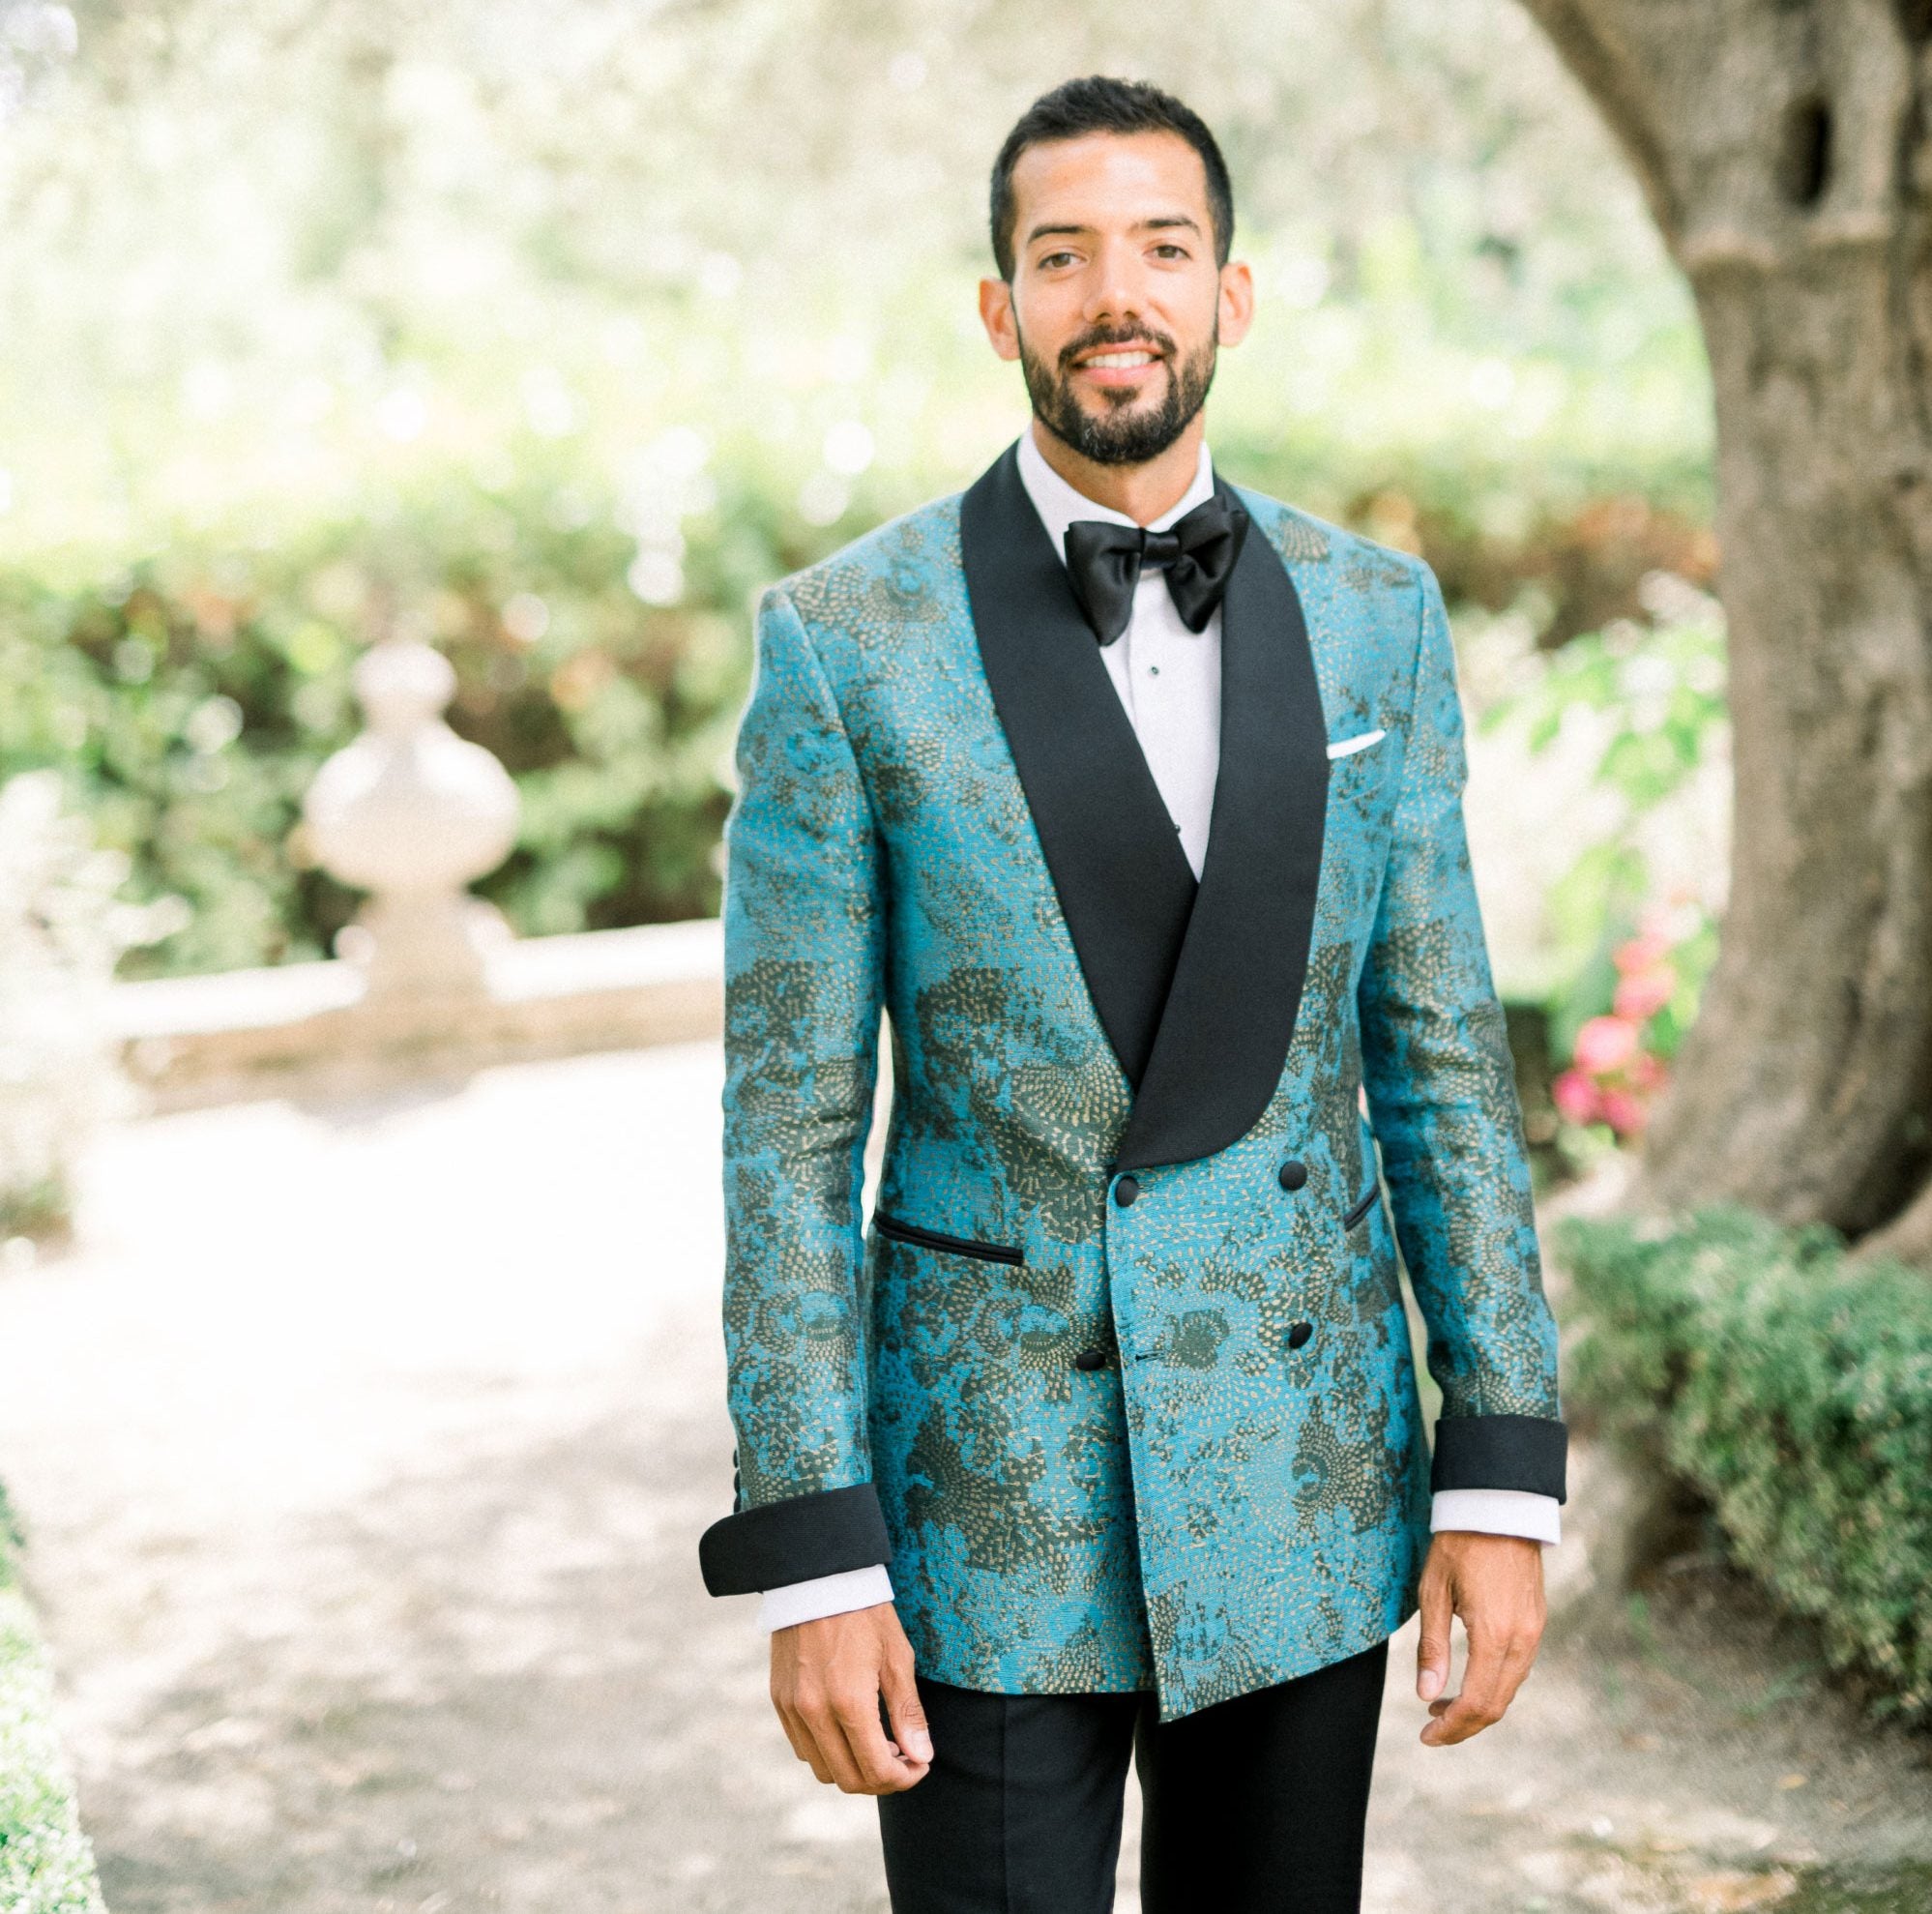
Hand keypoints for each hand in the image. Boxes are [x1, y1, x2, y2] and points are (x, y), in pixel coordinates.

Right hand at [770, 1601, 932, 1793]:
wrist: (817, 1578)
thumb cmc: (864, 1613)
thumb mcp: (896, 1656)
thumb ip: (908, 1712)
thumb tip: (922, 1755)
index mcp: (848, 1701)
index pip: (876, 1770)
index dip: (904, 1779)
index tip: (920, 1765)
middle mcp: (814, 1712)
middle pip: (848, 1780)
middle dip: (881, 1780)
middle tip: (904, 1759)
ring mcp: (792, 1708)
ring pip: (822, 1769)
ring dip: (852, 1769)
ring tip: (877, 1744)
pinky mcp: (779, 1700)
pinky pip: (802, 1747)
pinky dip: (828, 1752)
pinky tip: (848, 1730)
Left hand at [1415, 1531, 1545, 1745]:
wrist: (1499, 1508)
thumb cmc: (1459, 1544)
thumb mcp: (1433, 1592)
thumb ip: (1432, 1647)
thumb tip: (1425, 1695)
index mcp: (1494, 1635)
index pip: (1476, 1702)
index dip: (1451, 1728)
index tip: (1426, 1737)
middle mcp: (1521, 1640)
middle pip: (1497, 1704)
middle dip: (1464, 1725)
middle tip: (1431, 1730)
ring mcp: (1534, 1632)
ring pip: (1509, 1689)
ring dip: (1478, 1706)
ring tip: (1441, 1706)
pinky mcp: (1536, 1621)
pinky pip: (1518, 1668)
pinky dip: (1494, 1684)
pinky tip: (1468, 1679)